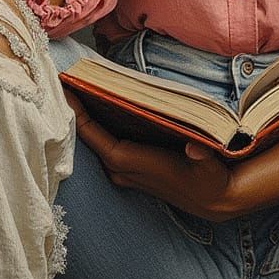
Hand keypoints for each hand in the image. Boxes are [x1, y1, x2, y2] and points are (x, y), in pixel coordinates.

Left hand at [62, 88, 239, 222]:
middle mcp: (121, 169)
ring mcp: (123, 171)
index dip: (77, 113)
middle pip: (89, 136)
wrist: (214, 201)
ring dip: (85, 117)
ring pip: (95, 141)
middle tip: (66, 77)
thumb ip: (202, 155)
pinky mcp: (129, 170)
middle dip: (76, 109)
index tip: (64, 88)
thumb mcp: (208, 166)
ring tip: (76, 86)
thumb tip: (195, 147)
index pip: (94, 136)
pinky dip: (96, 126)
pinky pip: (103, 145)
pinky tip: (96, 106)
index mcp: (132, 162)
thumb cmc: (208, 180)